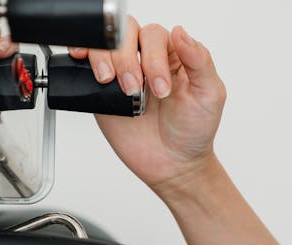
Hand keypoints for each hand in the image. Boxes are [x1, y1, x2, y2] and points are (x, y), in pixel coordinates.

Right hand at [69, 21, 226, 192]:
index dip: (153, 58)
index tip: (161, 90)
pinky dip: (82, 57)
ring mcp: (123, 73)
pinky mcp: (103, 92)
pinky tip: (83, 61)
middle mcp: (146, 59)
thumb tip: (181, 32)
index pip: (154, 35)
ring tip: (110, 83)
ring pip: (104, 45)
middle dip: (126, 59)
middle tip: (133, 89)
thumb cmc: (193, 131)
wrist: (173, 165)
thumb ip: (200, 61)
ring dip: (105, 59)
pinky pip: (87, 66)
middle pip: (125, 33)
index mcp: (173, 54)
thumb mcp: (209, 94)